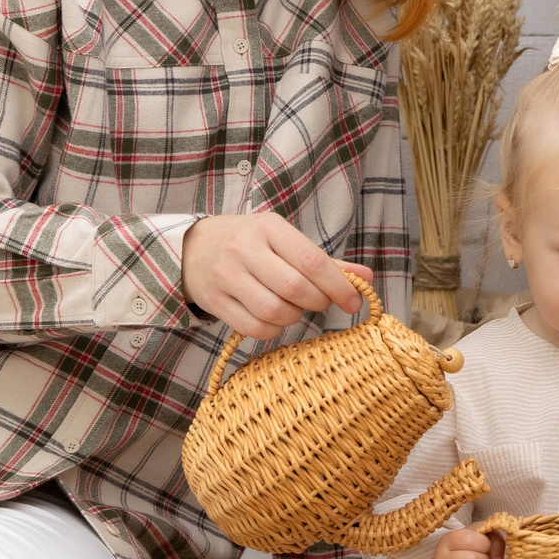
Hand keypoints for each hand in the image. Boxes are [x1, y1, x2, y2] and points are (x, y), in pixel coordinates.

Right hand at [181, 212, 370, 339]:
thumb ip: (325, 262)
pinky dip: (273, 330)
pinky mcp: (214, 301)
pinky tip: (274, 320)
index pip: (311, 260)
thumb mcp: (283, 240)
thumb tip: (366, 279)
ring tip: (294, 309)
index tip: (354, 301)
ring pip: (274, 311)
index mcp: (268, 227)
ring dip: (294, 318)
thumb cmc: (249, 244)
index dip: (338, 285)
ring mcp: (226, 276)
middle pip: (294, 288)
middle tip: (321, 304)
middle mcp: (245, 249)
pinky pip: (253, 328)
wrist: (191, 248)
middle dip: (317, 302)